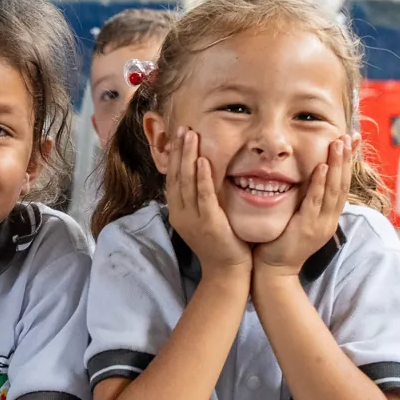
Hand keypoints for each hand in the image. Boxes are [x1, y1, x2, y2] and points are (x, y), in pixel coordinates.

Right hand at [166, 128, 251, 274]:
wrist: (227, 271)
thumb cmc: (220, 243)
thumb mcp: (204, 218)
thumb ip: (199, 198)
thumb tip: (201, 175)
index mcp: (178, 211)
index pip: (173, 178)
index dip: (175, 155)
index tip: (179, 135)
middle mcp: (180, 213)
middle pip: (176, 175)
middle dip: (179, 150)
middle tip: (182, 128)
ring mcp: (192, 219)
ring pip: (187, 182)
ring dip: (188, 157)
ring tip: (191, 135)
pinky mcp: (208, 223)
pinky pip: (203, 196)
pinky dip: (202, 178)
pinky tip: (203, 161)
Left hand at [253, 136, 353, 279]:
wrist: (274, 271)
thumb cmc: (281, 243)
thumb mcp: (299, 218)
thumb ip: (305, 201)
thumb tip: (305, 180)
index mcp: (328, 216)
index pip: (342, 184)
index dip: (348, 163)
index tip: (351, 141)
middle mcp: (329, 219)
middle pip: (343, 184)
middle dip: (347, 158)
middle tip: (351, 136)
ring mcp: (320, 224)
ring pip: (333, 190)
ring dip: (337, 165)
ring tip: (340, 144)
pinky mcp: (306, 227)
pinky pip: (315, 202)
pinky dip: (320, 184)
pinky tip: (322, 168)